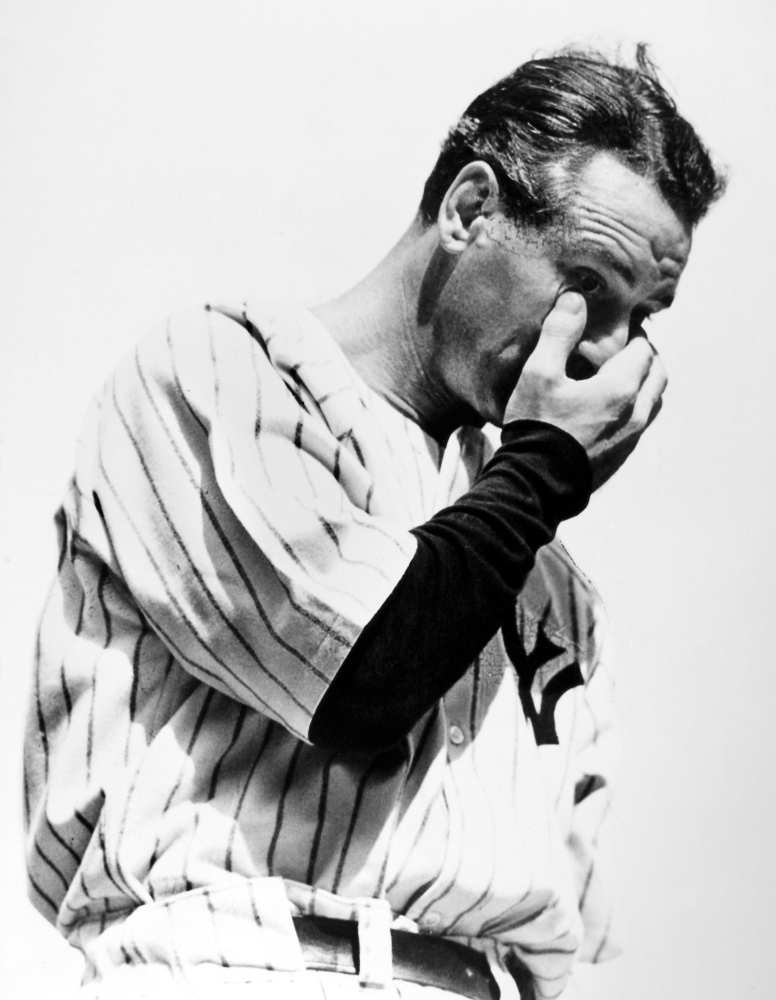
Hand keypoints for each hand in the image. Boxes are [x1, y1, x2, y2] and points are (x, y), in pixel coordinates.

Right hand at [504, 291, 667, 489]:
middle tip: (622, 348)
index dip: (632, 333)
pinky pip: (639, 424)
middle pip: (658, 374)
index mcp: (621, 388)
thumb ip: (559, 334)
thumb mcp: (539, 374)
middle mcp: (635, 413)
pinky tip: (607, 408)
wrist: (535, 485)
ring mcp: (631, 439)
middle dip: (645, 357)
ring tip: (618, 376)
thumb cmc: (537, 428)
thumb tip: (575, 299)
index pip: (643, 349)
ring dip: (643, 383)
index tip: (616, 326)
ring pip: (652, 401)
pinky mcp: (620, 458)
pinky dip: (633, 407)